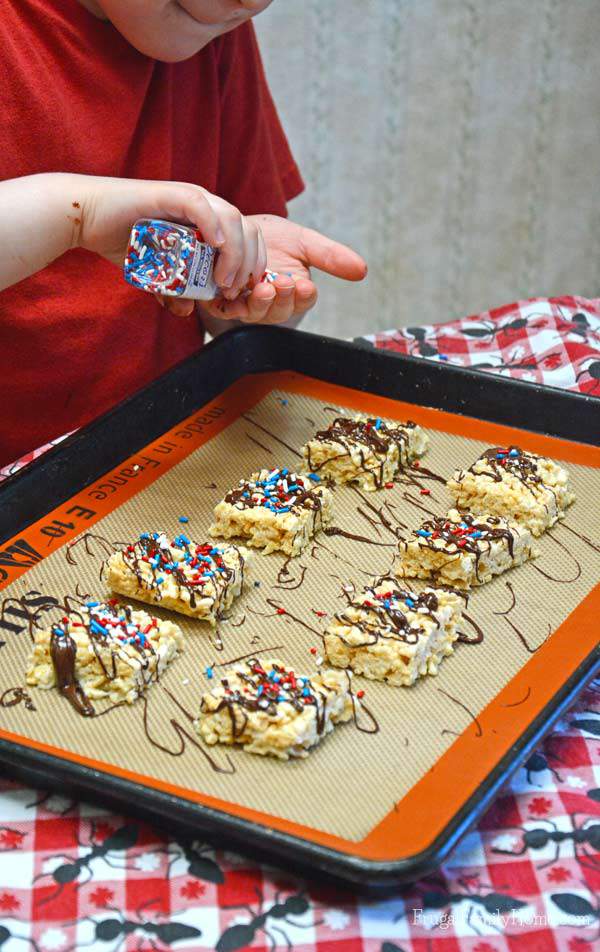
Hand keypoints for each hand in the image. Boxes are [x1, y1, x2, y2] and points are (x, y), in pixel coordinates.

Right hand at [76, 175, 266, 306]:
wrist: (88, 219)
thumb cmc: (121, 241)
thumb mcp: (153, 273)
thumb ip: (171, 289)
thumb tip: (185, 310)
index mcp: (208, 222)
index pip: (248, 239)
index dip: (253, 265)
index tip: (243, 292)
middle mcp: (204, 206)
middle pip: (248, 229)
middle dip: (249, 263)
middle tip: (235, 290)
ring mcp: (189, 198)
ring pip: (231, 218)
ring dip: (235, 252)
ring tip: (224, 280)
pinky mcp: (169, 194)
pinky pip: (200, 206)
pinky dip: (213, 225)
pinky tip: (215, 246)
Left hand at [198, 214, 366, 323]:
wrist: (233, 229)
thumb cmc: (271, 238)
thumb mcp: (303, 242)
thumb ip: (330, 256)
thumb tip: (362, 270)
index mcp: (294, 292)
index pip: (304, 300)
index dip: (304, 296)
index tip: (305, 285)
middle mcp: (272, 304)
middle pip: (281, 311)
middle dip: (283, 299)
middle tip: (283, 283)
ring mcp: (247, 305)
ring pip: (256, 314)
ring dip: (260, 304)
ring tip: (263, 288)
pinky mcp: (222, 302)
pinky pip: (227, 309)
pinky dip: (231, 304)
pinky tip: (234, 291)